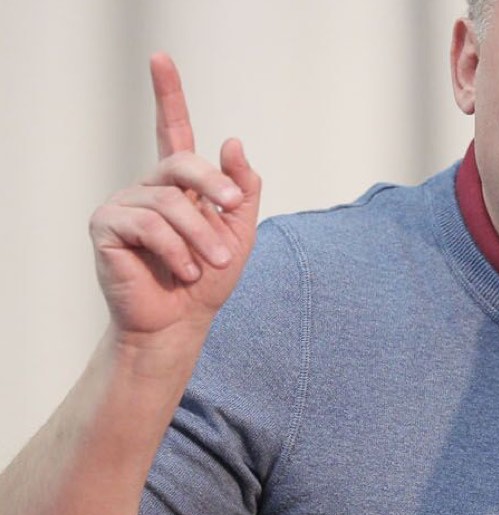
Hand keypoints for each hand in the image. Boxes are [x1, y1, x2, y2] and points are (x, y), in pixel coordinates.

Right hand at [89, 53, 261, 337]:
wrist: (181, 322)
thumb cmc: (208, 278)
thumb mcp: (239, 231)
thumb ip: (241, 188)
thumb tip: (232, 140)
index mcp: (180, 183)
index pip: (174, 130)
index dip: (168, 93)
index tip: (160, 58)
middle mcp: (150, 185)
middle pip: (180, 162)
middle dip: (213, 186)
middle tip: (234, 212)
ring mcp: (124, 203)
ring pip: (168, 201)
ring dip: (200, 236)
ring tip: (209, 265)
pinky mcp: (106, 225)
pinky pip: (146, 225)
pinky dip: (173, 251)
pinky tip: (183, 271)